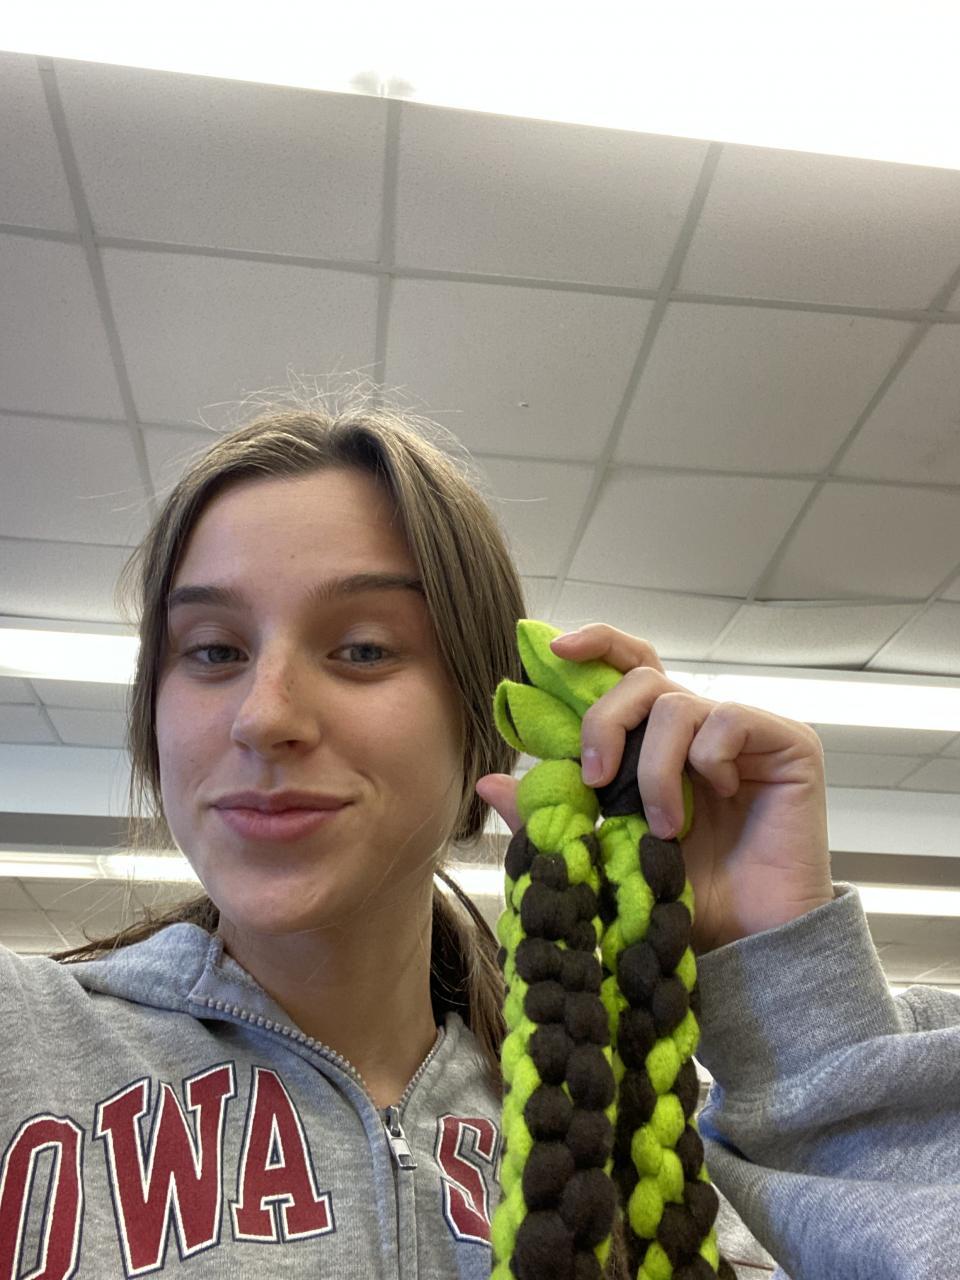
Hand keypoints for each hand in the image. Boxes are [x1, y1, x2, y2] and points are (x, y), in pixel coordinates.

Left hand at [476, 624, 833, 952]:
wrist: (753, 946)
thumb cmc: (685, 899)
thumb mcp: (603, 855)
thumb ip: (553, 816)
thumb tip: (489, 783)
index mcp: (657, 742)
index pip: (627, 668)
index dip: (595, 645)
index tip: (555, 651)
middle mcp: (699, 726)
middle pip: (640, 679)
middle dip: (604, 722)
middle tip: (594, 778)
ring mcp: (744, 732)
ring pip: (676, 704)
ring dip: (654, 767)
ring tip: (663, 826)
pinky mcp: (787, 742)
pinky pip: (729, 719)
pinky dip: (710, 760)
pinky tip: (722, 795)